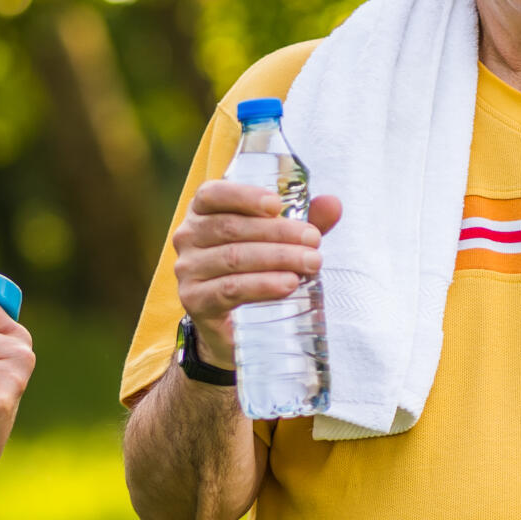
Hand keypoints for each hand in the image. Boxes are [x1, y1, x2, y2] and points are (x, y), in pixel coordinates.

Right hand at [171, 180, 343, 368]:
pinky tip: (288, 284)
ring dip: (277, 258)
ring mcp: (187, 270)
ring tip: (311, 263)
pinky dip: (262, 285)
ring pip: (234, 257)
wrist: (233, 325)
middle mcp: (188, 237)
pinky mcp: (194, 300)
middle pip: (232, 227)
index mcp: (203, 212)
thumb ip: (304, 220)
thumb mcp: (280, 241)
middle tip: (314, 241)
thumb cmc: (256, 269)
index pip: (213, 194)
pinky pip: (229, 289)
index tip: (278, 204)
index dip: (244, 196)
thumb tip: (333, 203)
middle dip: (278, 232)